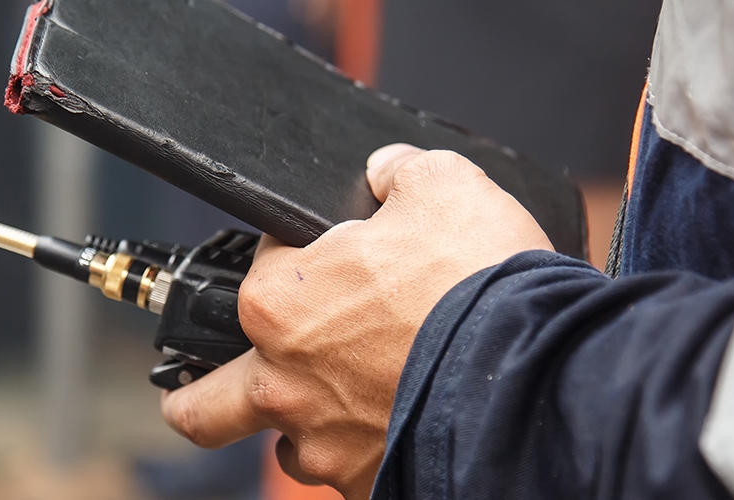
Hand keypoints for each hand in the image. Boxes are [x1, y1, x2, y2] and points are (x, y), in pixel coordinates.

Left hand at [160, 144, 553, 498]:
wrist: (541, 373)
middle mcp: (282, 383)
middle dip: (192, 394)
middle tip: (196, 388)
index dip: (298, 255)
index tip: (332, 256)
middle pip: (201, 402)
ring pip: (283, 448)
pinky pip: (349, 477)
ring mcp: (324, 445)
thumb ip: (398, 170)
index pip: (261, 268)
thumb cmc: (482, 283)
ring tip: (341, 406)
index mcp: (276, 303)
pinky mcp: (371, 485)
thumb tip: (387, 169)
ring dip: (301, 426)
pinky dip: (365, 457)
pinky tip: (399, 430)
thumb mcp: (443, 184)